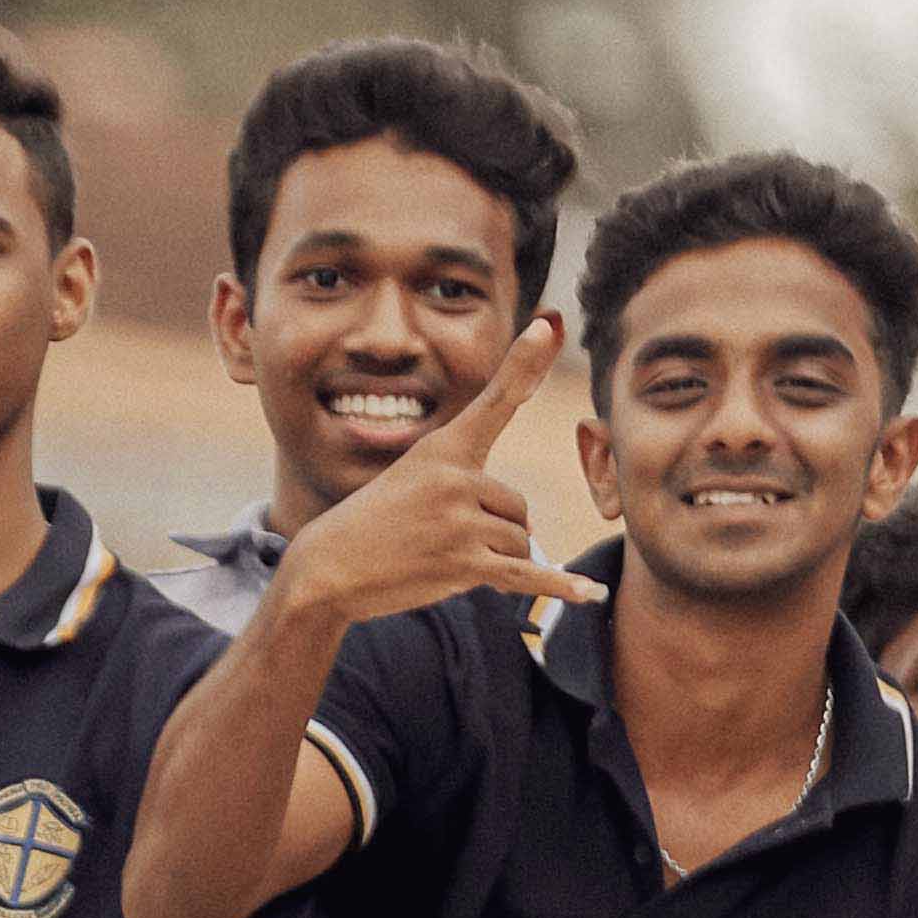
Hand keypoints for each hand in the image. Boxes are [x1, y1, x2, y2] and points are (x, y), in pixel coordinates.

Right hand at [265, 307, 569, 636]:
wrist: (327, 568)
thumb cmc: (373, 527)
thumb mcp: (412, 482)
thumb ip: (466, 486)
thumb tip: (527, 523)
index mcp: (444, 448)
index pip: (495, 400)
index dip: (524, 361)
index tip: (549, 325)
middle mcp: (455, 476)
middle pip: (518, 508)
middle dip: (496, 532)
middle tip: (442, 541)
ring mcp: (460, 520)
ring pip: (519, 542)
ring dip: (494, 560)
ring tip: (443, 560)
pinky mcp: (463, 563)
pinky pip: (526, 573)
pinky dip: (560, 585)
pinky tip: (590, 592)